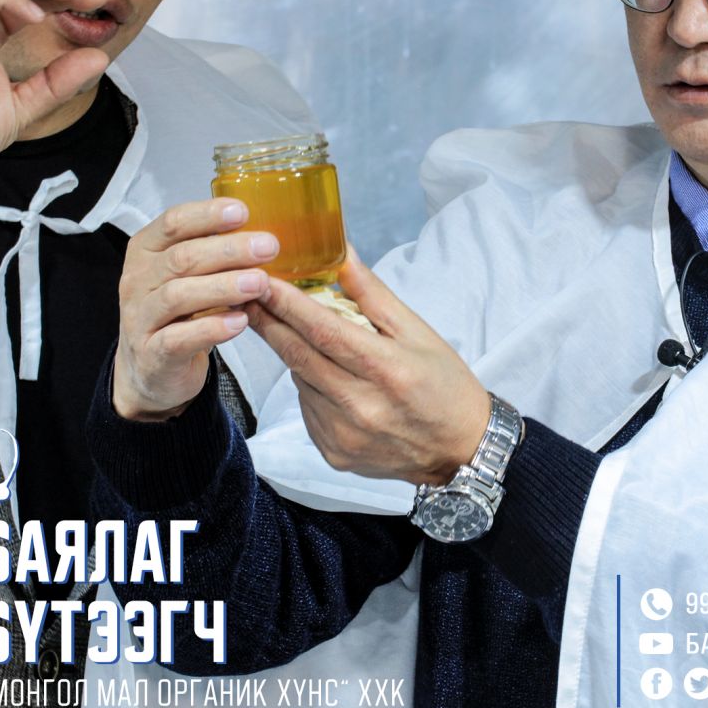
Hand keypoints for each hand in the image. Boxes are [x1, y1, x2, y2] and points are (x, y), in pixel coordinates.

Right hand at [113, 199, 279, 420]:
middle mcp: (137, 281)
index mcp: (146, 251)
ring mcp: (139, 319)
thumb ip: (213, 254)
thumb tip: (259, 236)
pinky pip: (178, 338)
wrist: (152, 368)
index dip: (207, 215)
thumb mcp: (188, 276)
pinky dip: (212, 328)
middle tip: (267, 247)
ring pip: (178, 296)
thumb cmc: (177, 313)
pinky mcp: (151, 354)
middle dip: (228, 250)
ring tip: (259, 283)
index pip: (173, 223)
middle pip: (181, 258)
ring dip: (224, 286)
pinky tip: (240, 321)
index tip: (242, 212)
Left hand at [245, 249, 490, 485]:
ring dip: (293, 354)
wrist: (461, 450)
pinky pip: (307, 409)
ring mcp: (344, 435)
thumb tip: (341, 253)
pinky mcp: (333, 454)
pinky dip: (309, 386)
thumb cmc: (444, 383)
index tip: (263, 281)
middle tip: (246, 295)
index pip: (326, 332)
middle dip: (269, 322)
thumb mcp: (418, 331)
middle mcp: (361, 406)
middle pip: (300, 357)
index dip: (290, 306)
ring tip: (303, 336)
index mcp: (387, 369)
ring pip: (300, 381)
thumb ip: (372, 294)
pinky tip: (329, 379)